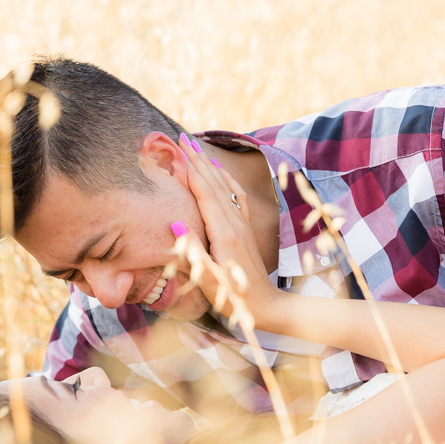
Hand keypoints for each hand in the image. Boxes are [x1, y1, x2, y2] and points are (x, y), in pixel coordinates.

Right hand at [177, 134, 280, 324]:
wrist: (267, 306)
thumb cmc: (235, 299)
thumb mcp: (210, 281)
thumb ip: (194, 254)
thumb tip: (176, 224)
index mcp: (223, 234)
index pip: (204, 194)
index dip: (190, 170)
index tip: (177, 150)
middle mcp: (234, 224)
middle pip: (213, 184)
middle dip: (197, 160)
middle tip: (182, 138)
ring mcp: (242, 226)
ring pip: (224, 187)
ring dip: (209, 166)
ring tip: (196, 149)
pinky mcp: (246, 231)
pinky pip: (236, 197)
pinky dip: (226, 181)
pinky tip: (220, 173)